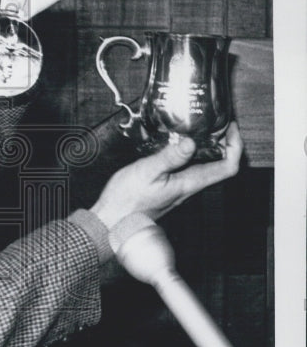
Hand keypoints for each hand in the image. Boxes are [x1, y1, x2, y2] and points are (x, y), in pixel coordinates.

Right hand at [89, 122, 242, 229]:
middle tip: (219, 124)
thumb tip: (191, 143)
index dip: (235, 147)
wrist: (112, 221)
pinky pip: (190, 170)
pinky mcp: (169, 188)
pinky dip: (192, 154)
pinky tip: (179, 145)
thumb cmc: (126, 201)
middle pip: (220, 167)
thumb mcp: (146, 172)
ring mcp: (179, 189)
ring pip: (206, 168)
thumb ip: (169, 158)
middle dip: (225, 144)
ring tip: (203, 130)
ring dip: (210, 149)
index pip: (227, 168)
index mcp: (188, 184)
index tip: (231, 129)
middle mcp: (188, 188)